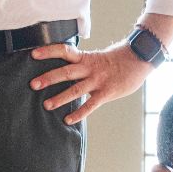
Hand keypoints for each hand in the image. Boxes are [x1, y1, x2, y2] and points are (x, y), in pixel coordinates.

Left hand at [28, 42, 154, 123]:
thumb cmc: (117, 60)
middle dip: (49, 78)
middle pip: (66, 72)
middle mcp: (90, 68)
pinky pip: (91, 105)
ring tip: (46, 105)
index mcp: (86, 57)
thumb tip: (66, 71)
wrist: (139, 59)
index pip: (64, 51)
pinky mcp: (107, 93)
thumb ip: (82, 65)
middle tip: (33, 84)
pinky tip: (68, 120)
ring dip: (60, 98)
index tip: (33, 54)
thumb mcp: (97, 58)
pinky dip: (79, 113)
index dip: (48, 51)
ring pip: (76, 89)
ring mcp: (98, 81)